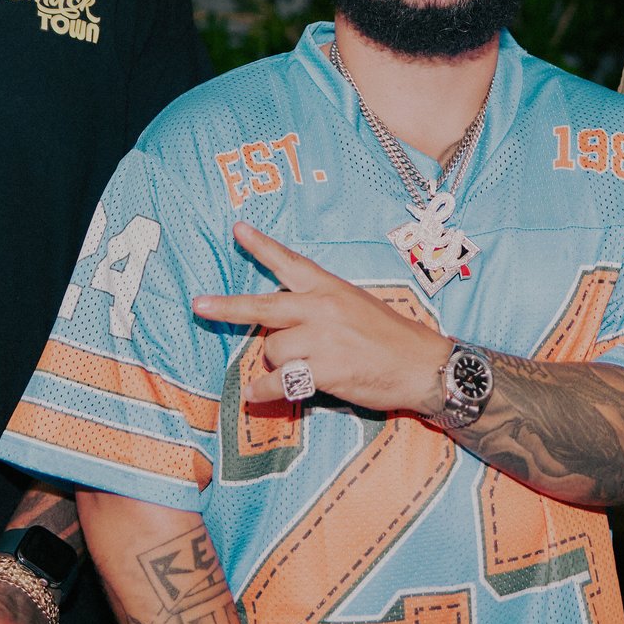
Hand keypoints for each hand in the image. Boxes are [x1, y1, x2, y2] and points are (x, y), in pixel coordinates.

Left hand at [197, 224, 449, 415]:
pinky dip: (264, 391)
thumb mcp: (356, 305)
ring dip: (276, 364)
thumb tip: (282, 322)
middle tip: (200, 305)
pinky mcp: (325, 370)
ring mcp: (323, 339)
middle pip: (264, 305)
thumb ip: (320, 306)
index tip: (237, 229)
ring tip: (297, 369)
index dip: (261, 246)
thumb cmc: (391, 337)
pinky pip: (280, 381)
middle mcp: (323, 308)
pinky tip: (258, 394)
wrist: (423, 365)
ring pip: (272, 350)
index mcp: (330, 288)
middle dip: (228, 307)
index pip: (290, 262)